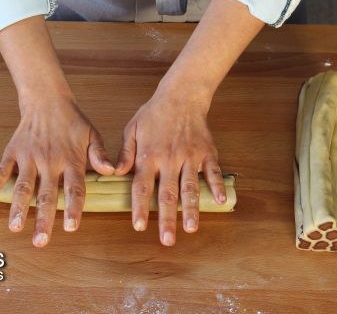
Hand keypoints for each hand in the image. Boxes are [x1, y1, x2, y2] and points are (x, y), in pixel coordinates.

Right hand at [0, 98, 113, 246]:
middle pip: (46, 195)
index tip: (71, 227)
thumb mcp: (92, 135)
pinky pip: (3, 168)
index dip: (73, 208)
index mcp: (70, 160)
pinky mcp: (14, 151)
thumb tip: (112, 171)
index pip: (74, 188)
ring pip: (23, 186)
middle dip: (43, 219)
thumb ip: (100, 155)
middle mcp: (49, 161)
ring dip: (18, 208)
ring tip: (15, 227)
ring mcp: (30, 156)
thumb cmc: (73, 123)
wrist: (47, 100)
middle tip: (41, 242)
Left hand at [114, 91, 226, 245]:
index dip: (140, 208)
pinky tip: (220, 202)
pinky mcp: (206, 152)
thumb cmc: (154, 114)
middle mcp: (169, 159)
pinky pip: (212, 172)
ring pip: (190, 187)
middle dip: (167, 219)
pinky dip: (216, 186)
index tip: (139, 226)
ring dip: (191, 209)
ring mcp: (189, 156)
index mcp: (149, 155)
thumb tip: (116, 173)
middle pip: (167, 194)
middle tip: (167, 240)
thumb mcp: (132, 129)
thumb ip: (125, 153)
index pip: (142, 187)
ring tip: (190, 228)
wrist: (182, 96)